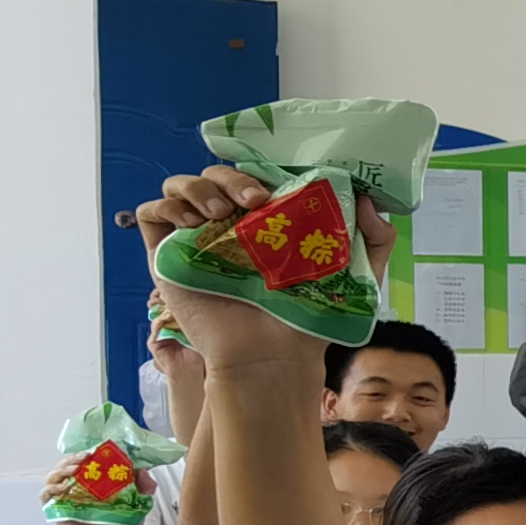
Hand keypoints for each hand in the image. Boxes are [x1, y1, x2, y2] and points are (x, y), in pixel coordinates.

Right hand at [147, 166, 386, 373]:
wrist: (270, 356)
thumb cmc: (308, 320)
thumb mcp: (358, 276)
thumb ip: (374, 239)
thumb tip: (369, 201)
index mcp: (266, 221)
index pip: (253, 175)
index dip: (261, 168)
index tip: (280, 182)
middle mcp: (228, 225)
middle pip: (217, 175)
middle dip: (233, 177)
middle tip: (256, 200)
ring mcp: (195, 238)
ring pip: (182, 185)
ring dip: (198, 186)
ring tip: (221, 213)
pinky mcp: (166, 256)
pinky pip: (152, 213)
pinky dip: (166, 205)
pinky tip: (192, 222)